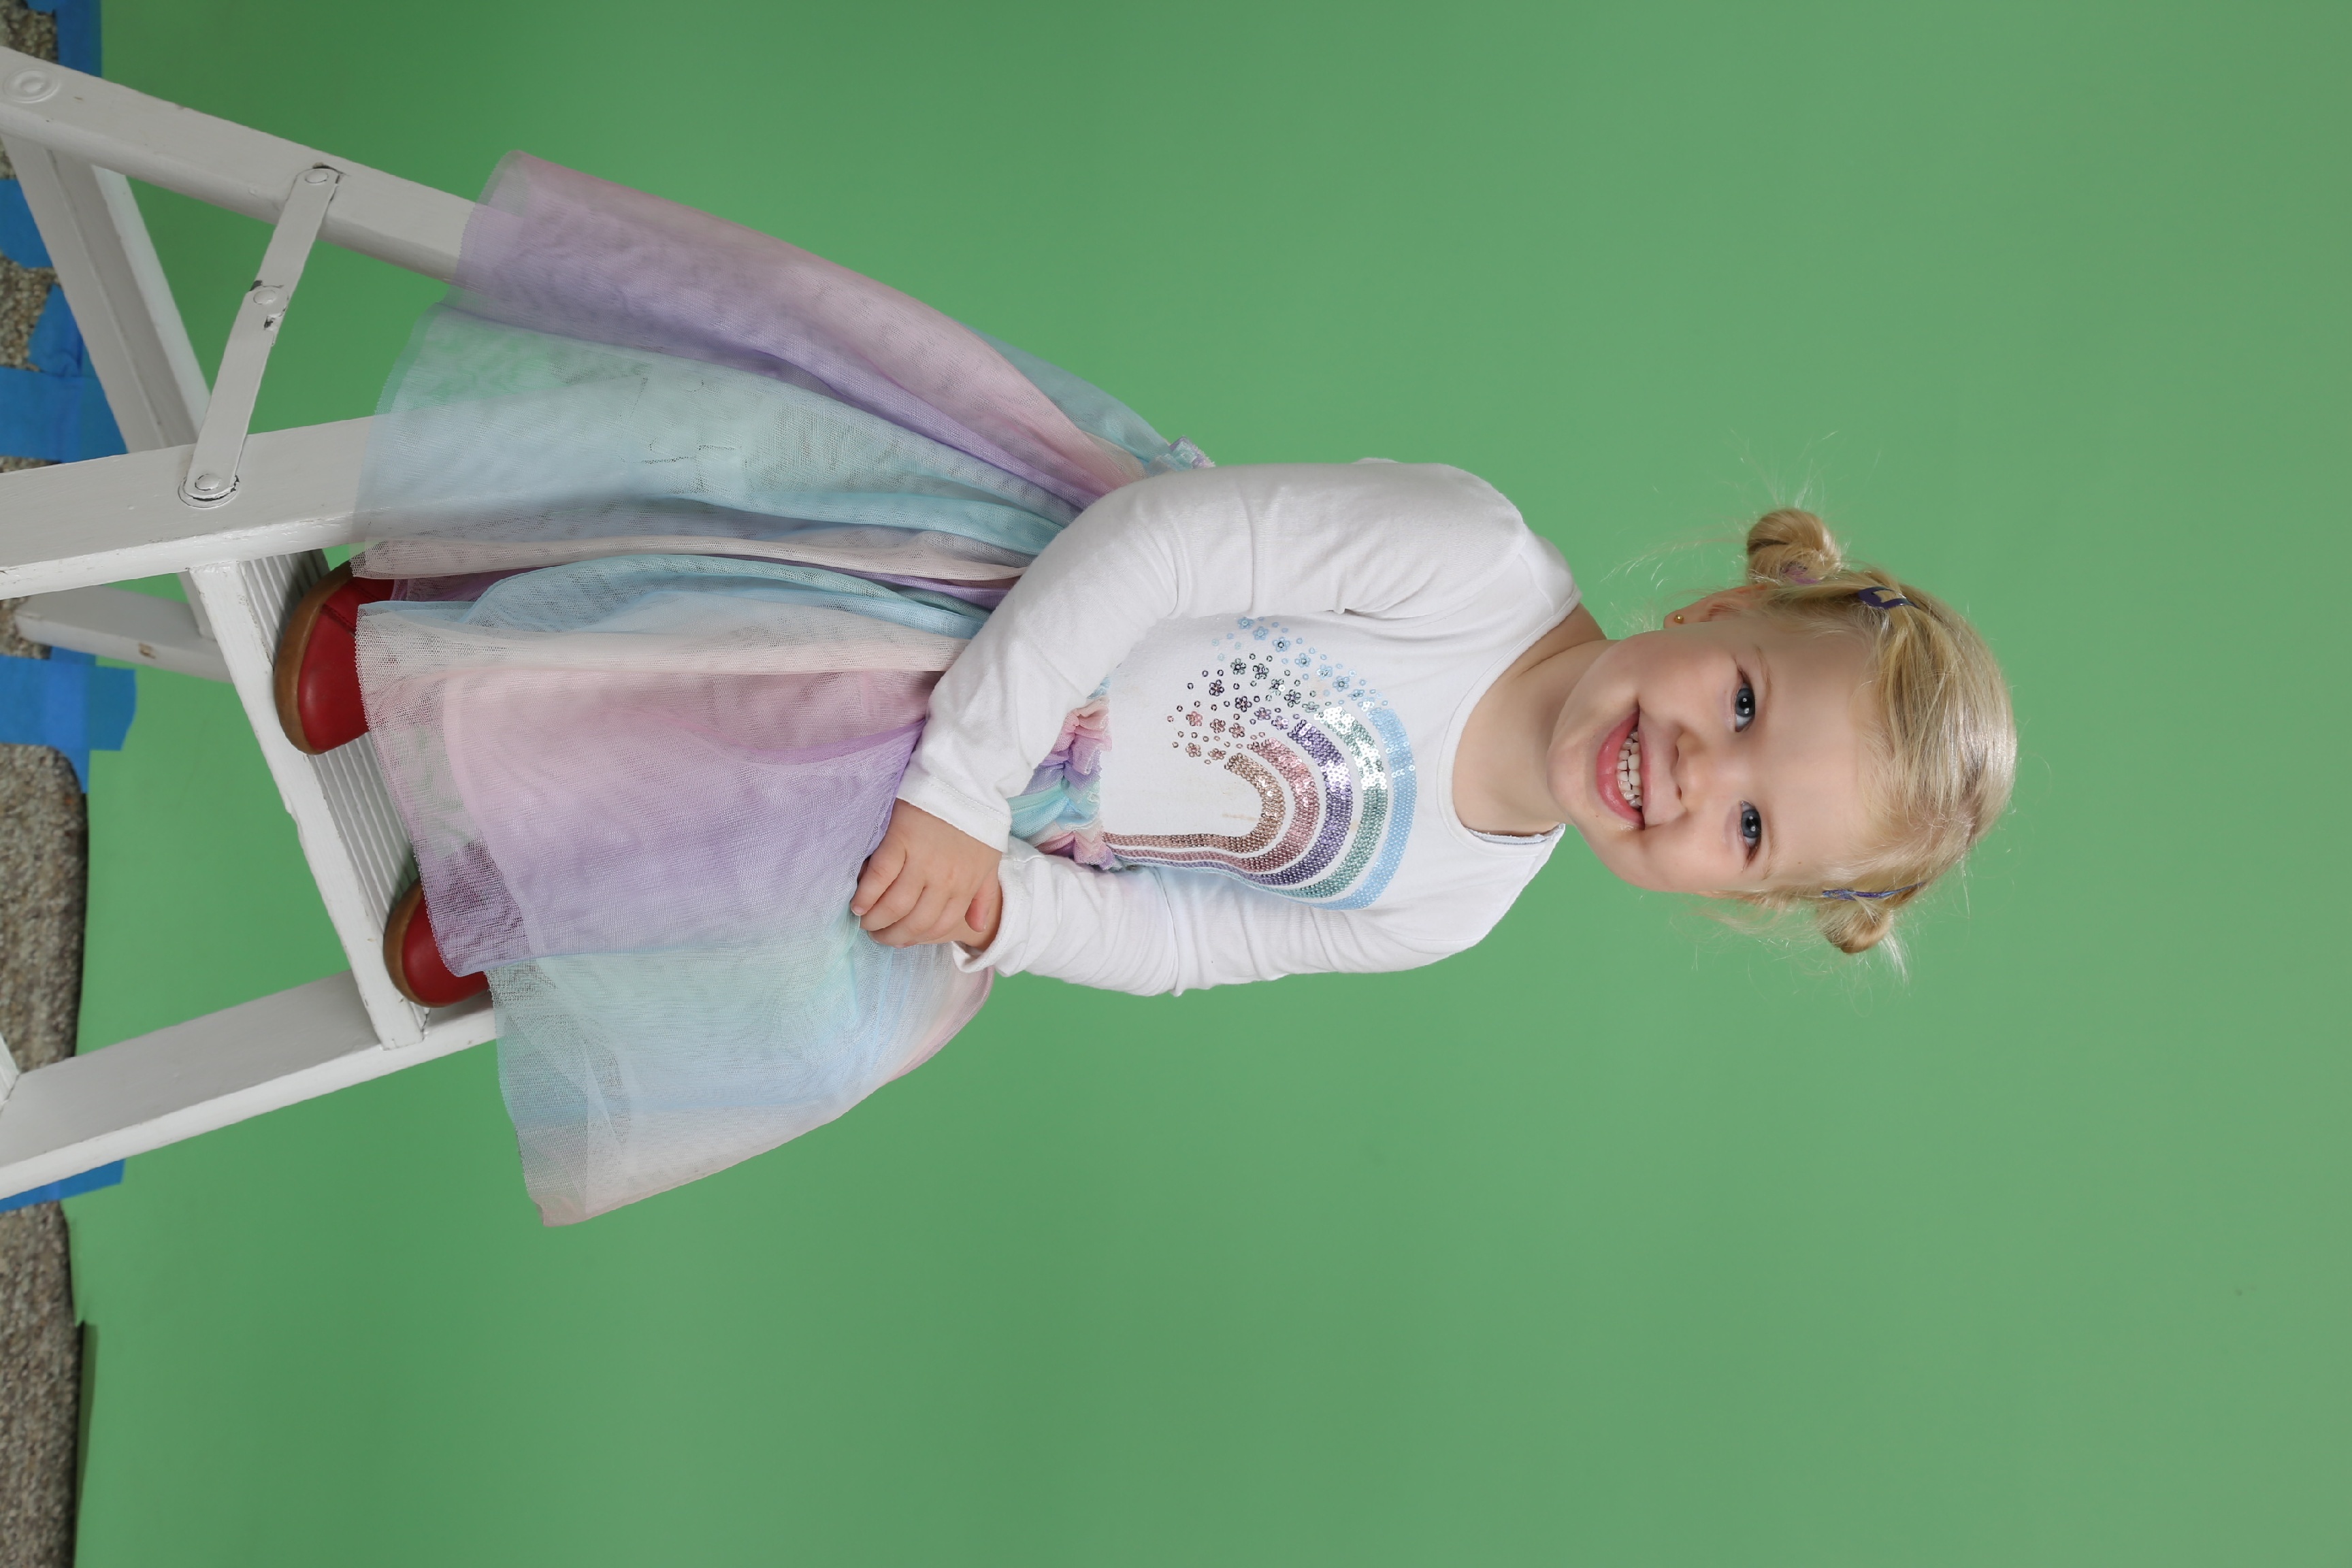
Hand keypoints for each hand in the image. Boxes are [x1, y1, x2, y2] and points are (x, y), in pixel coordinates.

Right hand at [851, 801, 1003, 948]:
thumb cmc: (977, 820)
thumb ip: (983, 896)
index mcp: (966, 885)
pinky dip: (866, 894)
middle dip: (893, 935)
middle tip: (877, 935)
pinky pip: (880, 877)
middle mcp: (945, 879)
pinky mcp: (900, 841)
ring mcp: (922, 861)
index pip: (938, 927)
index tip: (900, 939)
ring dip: (876, 919)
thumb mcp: (990, 860)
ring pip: (895, 904)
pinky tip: (858, 903)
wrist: (964, 780)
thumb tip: (976, 927)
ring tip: (865, 921)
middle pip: (915, 921)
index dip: (916, 938)